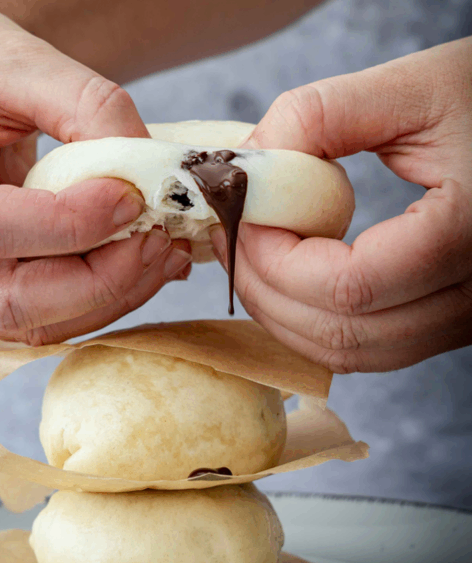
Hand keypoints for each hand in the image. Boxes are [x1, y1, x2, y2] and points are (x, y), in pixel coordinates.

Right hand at [0, 0, 191, 344]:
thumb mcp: (13, 56)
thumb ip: (85, 107)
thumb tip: (149, 176)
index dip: (70, 226)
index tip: (133, 198)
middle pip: (4, 299)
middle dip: (97, 280)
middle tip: (157, 240)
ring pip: (24, 323)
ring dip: (102, 298)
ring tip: (158, 253)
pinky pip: (32, 317)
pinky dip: (89, 300)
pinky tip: (132, 265)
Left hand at [212, 38, 471, 372]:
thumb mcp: (415, 87)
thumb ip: (323, 116)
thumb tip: (248, 164)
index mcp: (467, 232)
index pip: (345, 287)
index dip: (275, 259)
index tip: (245, 216)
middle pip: (338, 333)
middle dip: (265, 290)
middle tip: (235, 239)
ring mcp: (462, 319)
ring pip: (347, 354)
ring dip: (282, 316)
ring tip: (253, 259)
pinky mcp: (447, 323)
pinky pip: (365, 350)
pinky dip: (313, 325)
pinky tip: (290, 283)